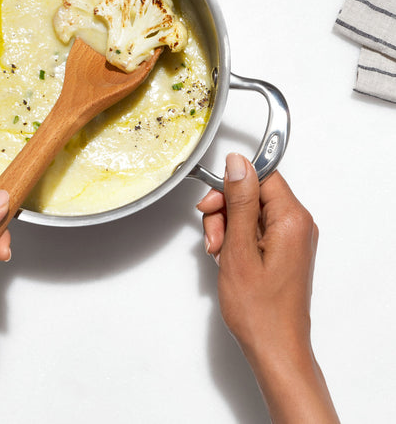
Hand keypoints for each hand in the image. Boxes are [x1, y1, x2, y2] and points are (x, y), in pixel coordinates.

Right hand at [197, 154, 338, 422]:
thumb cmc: (258, 308)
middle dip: (226, 211)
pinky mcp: (283, 250)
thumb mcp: (239, 248)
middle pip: (254, 193)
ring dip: (227, 227)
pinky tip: (226, 258)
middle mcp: (297, 224)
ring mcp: (291, 238)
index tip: (212, 203)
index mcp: (292, 219)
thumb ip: (240, 202)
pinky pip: (255, 230)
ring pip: (250, 212)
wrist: (274, 347)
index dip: (232, 185)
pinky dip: (236, 239)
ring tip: (218, 253)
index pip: (262, 175)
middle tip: (214, 237)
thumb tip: (237, 163)